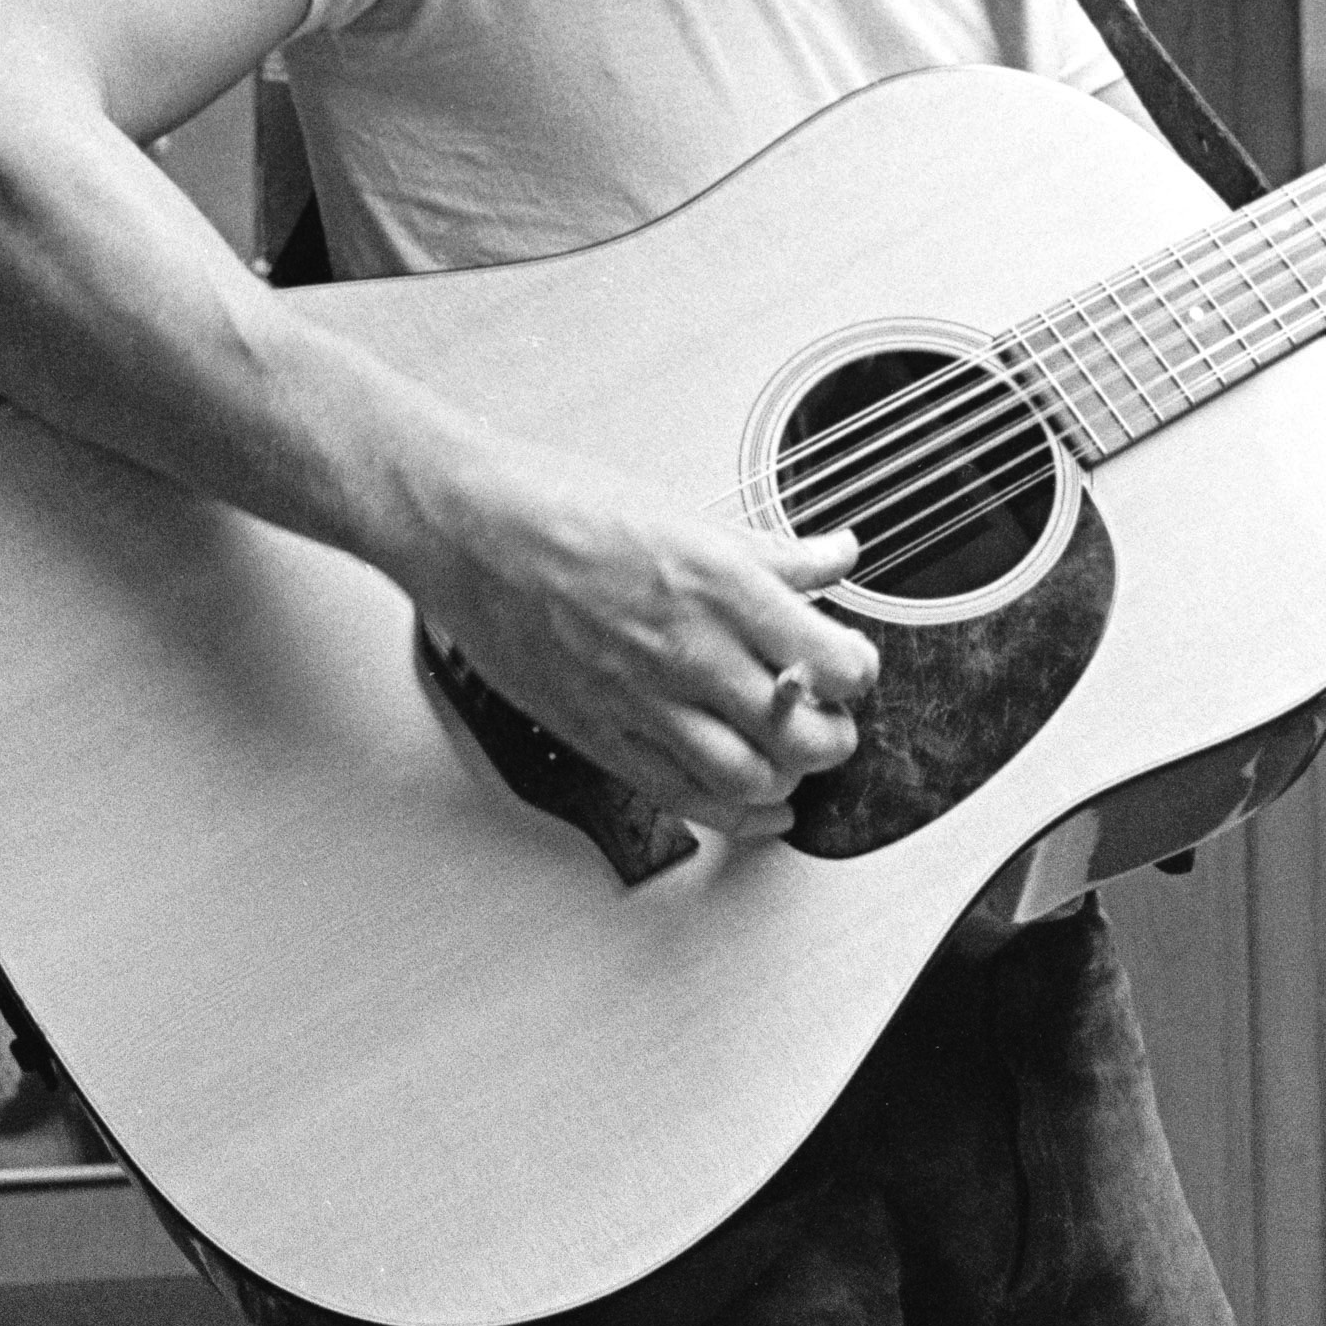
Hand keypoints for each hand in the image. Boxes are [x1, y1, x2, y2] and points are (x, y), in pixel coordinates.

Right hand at [418, 449, 877, 844]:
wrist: (469, 529)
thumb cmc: (561, 508)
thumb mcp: (689, 515)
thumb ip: (775, 553)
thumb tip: (836, 556)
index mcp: (726, 588)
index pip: (838, 665)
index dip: (856, 674)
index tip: (848, 668)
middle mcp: (694, 653)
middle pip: (807, 735)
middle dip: (833, 737)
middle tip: (828, 721)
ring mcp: (647, 702)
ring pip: (754, 778)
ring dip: (789, 778)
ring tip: (790, 758)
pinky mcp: (604, 735)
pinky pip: (687, 799)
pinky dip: (739, 816)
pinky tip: (759, 811)